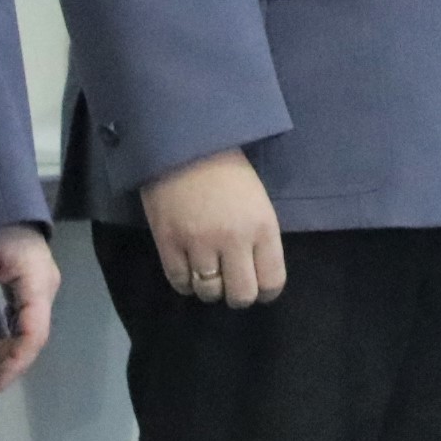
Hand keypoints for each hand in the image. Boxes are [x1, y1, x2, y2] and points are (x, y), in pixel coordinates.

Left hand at [0, 226, 59, 395]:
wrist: (6, 200)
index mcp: (38, 283)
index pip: (34, 332)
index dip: (16, 361)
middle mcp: (43, 292)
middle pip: (28, 339)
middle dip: (4, 366)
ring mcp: (36, 292)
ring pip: (22, 334)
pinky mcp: (25, 291)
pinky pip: (16, 322)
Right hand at [140, 148, 283, 306]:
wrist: (184, 144)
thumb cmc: (227, 170)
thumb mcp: (258, 202)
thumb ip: (259, 238)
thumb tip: (256, 273)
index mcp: (262, 227)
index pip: (272, 281)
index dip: (266, 292)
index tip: (259, 288)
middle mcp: (233, 241)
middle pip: (241, 296)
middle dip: (237, 295)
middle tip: (231, 284)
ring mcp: (198, 243)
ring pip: (208, 293)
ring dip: (209, 289)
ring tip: (208, 273)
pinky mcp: (168, 242)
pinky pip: (179, 282)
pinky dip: (185, 282)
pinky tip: (188, 269)